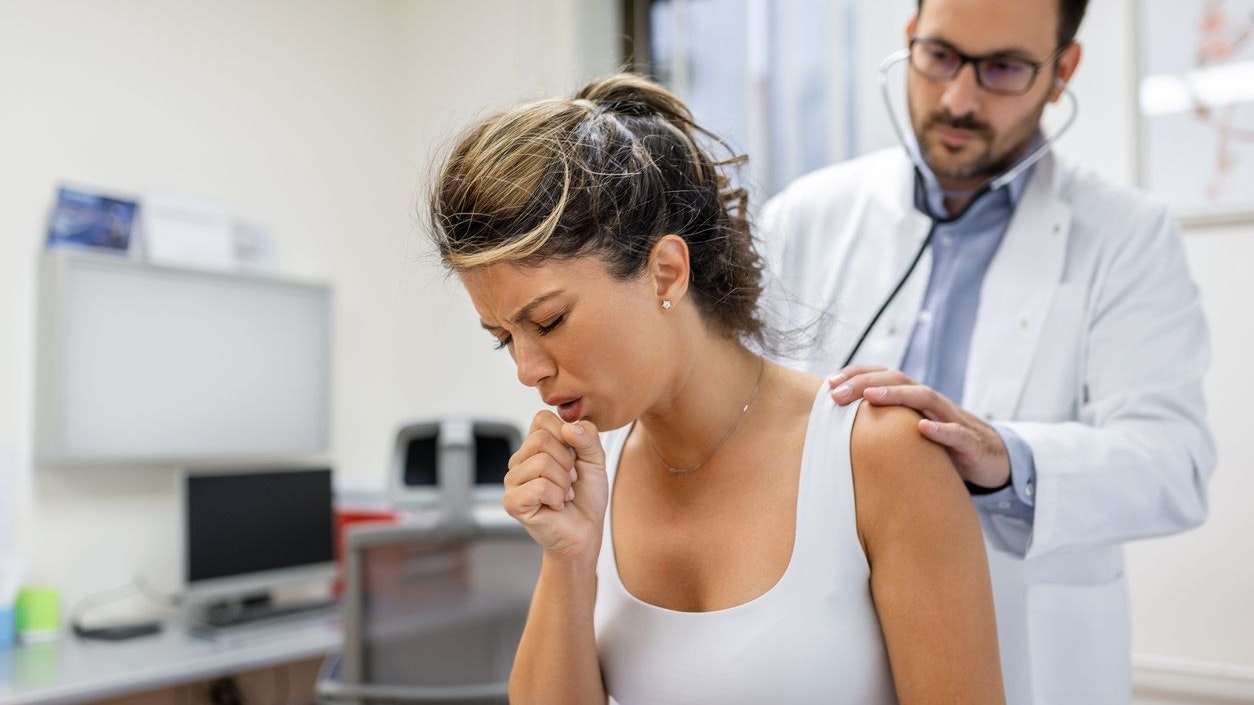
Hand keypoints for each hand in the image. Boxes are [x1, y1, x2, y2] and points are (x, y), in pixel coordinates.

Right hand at [503, 410, 608, 562]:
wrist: (585, 532)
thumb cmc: (586, 496)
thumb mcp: (595, 459)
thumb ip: (588, 437)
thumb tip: (569, 427)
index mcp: (534, 446)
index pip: (542, 418)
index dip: (566, 436)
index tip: (574, 458)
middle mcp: (519, 460)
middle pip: (540, 439)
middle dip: (566, 462)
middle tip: (569, 480)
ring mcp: (512, 481)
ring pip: (542, 463)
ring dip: (563, 483)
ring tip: (564, 494)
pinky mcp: (512, 502)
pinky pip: (539, 487)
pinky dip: (557, 497)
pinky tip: (556, 505)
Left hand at [829, 365, 1010, 488]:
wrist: (989, 457)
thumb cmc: (940, 443)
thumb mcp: (908, 430)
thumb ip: (881, 424)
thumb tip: (837, 427)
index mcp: (913, 398)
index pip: (883, 376)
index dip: (857, 375)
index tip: (828, 383)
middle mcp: (931, 402)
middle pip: (899, 380)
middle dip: (866, 383)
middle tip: (837, 393)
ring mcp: (951, 418)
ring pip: (925, 398)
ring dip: (897, 395)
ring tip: (871, 397)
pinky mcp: (969, 441)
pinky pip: (956, 433)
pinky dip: (941, 429)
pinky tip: (924, 429)